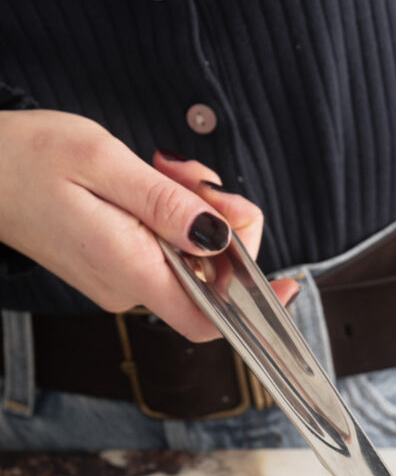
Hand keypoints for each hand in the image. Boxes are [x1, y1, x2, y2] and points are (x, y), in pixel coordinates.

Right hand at [0, 110, 296, 341]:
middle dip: (222, 223)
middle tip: (194, 176)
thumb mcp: (102, 161)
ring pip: (191, 256)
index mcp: (128, 269)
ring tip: (164, 169)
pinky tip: (151, 182)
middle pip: (211, 277)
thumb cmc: (23, 158)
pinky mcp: (115, 263)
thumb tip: (217, 234)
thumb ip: (166, 201)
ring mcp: (119, 278)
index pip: (208, 317)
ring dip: (196, 211)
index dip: (256, 306)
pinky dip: (174, 214)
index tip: (289, 283)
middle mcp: (126, 286)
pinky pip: (166, 248)